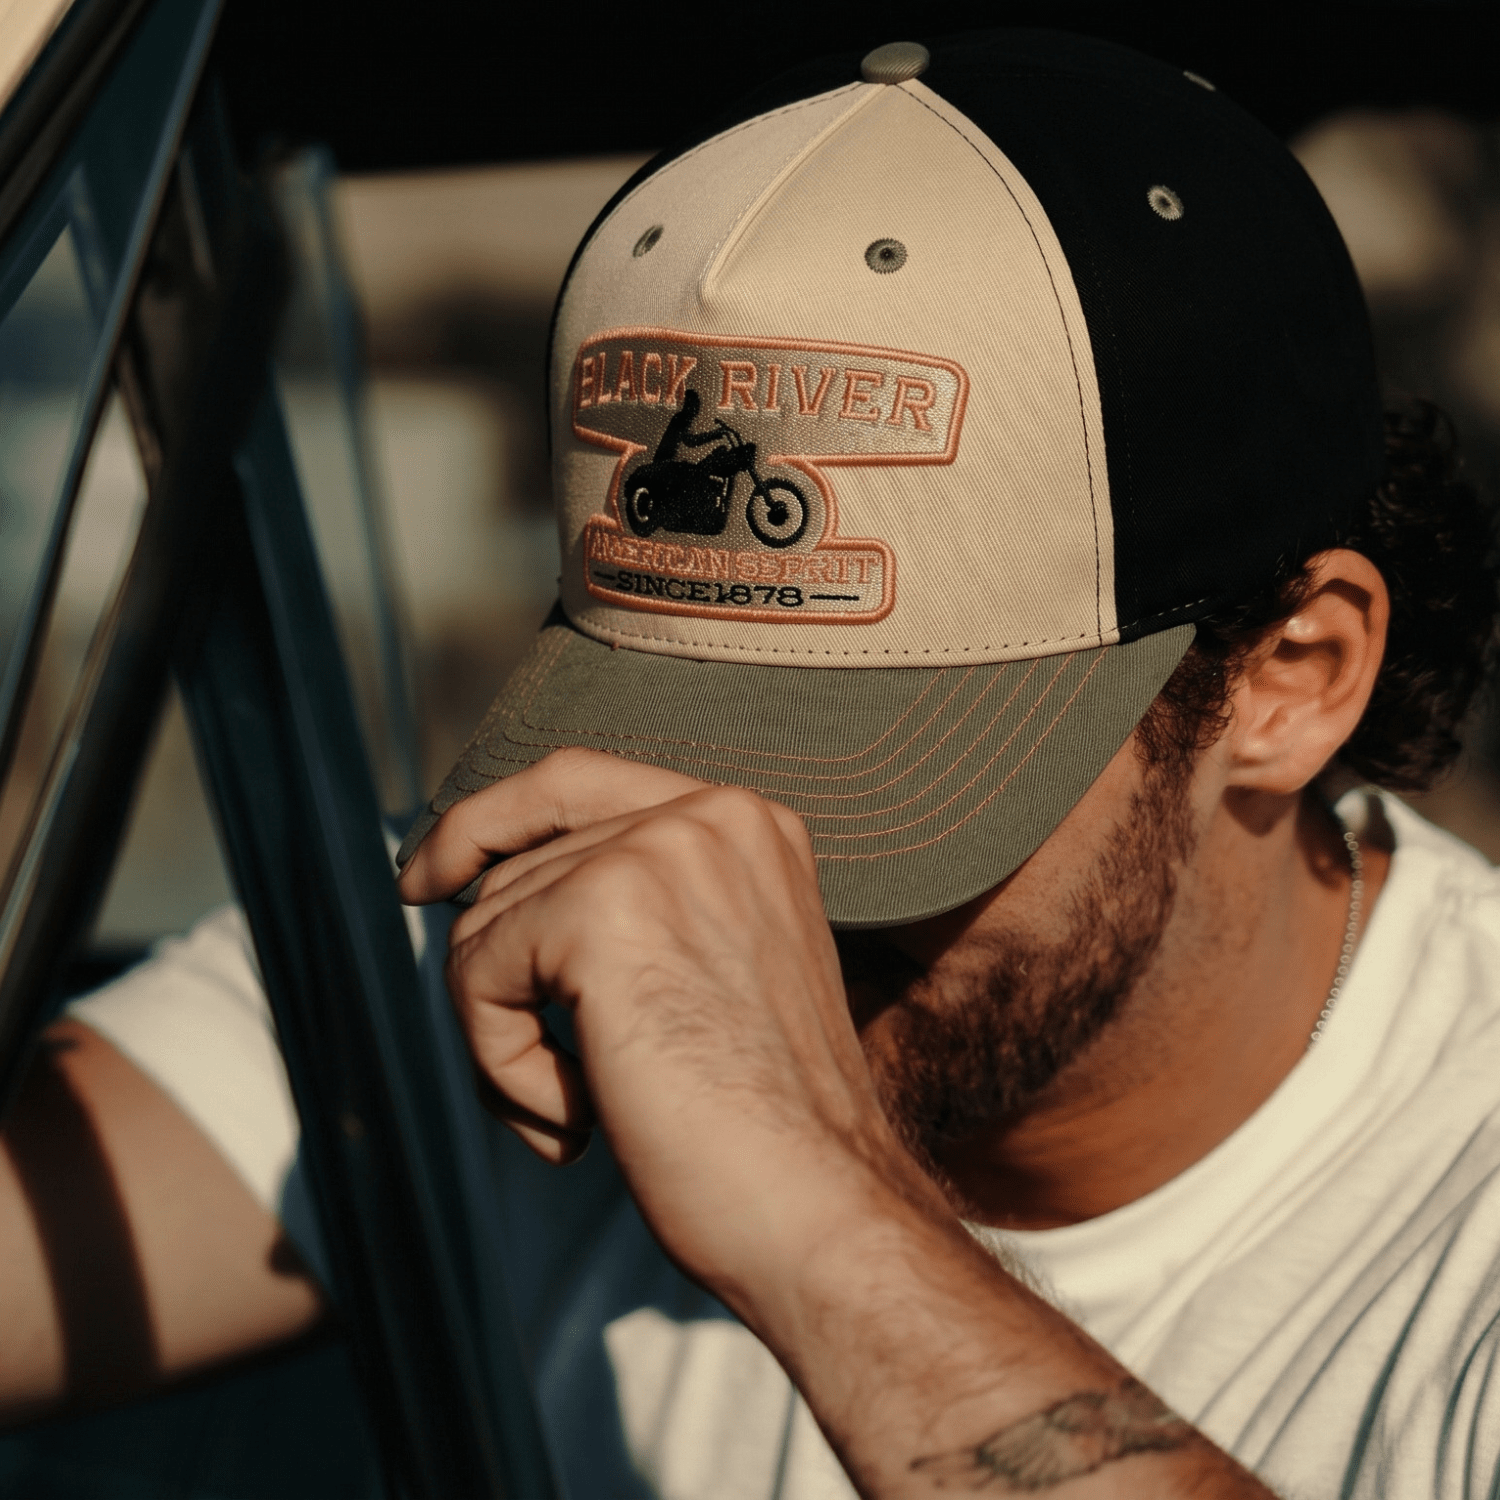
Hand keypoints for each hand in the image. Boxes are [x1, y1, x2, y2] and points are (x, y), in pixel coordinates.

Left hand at [396, 748, 933, 1310]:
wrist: (821, 1209)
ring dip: (507, 1039)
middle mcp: (710, 814)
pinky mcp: (602, 909)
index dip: (485, 819)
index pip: (575, 778)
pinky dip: (501, 1065)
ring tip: (587, 1111)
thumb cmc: (764, 1128)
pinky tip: (578, 1122)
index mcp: (748, 824)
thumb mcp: (712, 973)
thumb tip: (479, 887)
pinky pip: (477, 974)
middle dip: (508, 984)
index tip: (423, 878)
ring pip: (486, 925)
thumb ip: (631, 907)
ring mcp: (658, 851)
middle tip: (562, 1091)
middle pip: (518, 870)